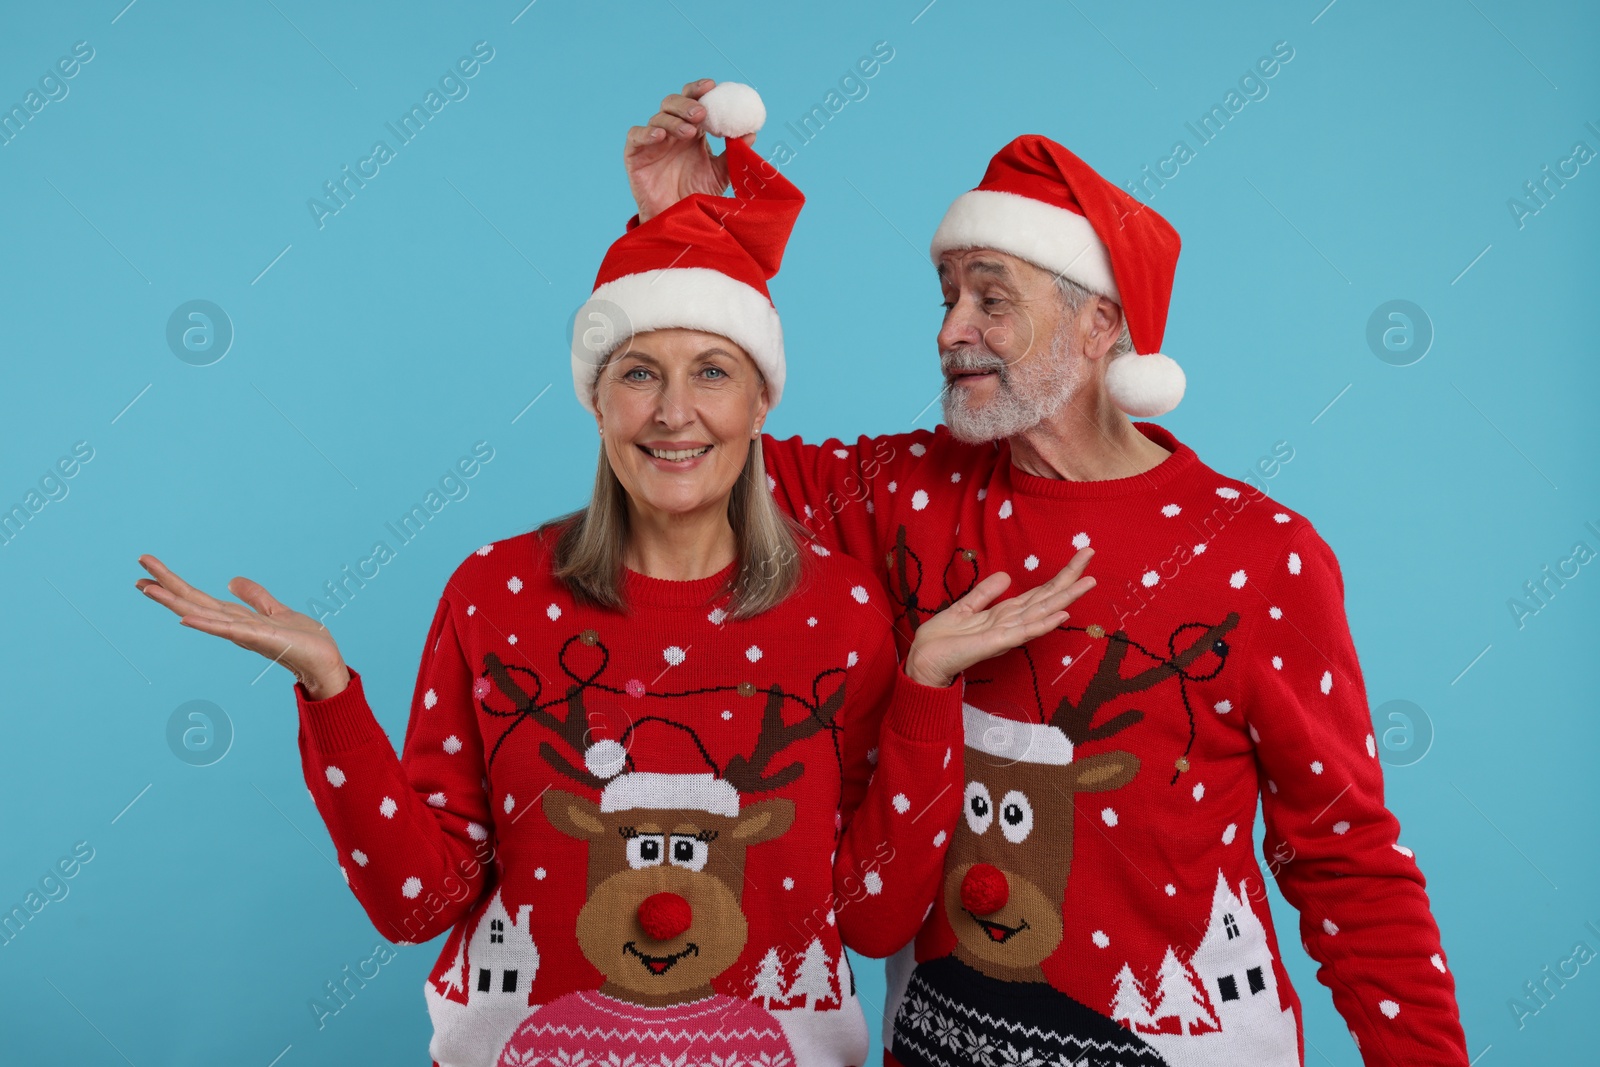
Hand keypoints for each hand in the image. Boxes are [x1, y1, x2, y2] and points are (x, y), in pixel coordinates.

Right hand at [134, 553, 349, 699]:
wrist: (324, 662)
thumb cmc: (303, 641)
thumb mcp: (276, 610)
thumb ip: (255, 597)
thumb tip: (231, 580)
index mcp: (236, 618)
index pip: (199, 598)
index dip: (174, 584)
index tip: (147, 571)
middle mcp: (233, 626)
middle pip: (193, 602)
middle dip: (166, 586)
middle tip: (137, 570)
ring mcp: (243, 633)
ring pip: (202, 614)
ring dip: (175, 602)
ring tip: (147, 588)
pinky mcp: (259, 638)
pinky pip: (228, 630)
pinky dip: (206, 624)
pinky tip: (184, 618)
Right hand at [624, 78, 756, 221]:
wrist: (676, 218)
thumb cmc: (696, 194)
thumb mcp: (720, 174)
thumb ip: (733, 153)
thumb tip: (752, 132)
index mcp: (691, 131)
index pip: (693, 102)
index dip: (699, 90)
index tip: (712, 86)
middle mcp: (671, 131)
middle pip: (673, 103)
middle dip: (687, 104)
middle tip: (701, 112)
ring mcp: (652, 141)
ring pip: (658, 117)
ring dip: (674, 121)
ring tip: (689, 133)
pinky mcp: (635, 154)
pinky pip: (636, 136)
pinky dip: (647, 132)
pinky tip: (660, 136)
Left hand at [904, 549, 1095, 687]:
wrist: (924, 662)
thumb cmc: (942, 640)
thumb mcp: (964, 608)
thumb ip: (984, 594)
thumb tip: (1006, 576)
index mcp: (1005, 613)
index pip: (1039, 591)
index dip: (1059, 575)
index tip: (1080, 555)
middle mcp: (1011, 622)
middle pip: (1047, 597)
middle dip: (1070, 577)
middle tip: (1092, 553)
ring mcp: (1007, 633)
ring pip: (1042, 611)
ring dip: (1066, 597)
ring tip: (1089, 581)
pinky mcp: (996, 643)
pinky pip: (1024, 632)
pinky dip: (1044, 623)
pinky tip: (1062, 614)